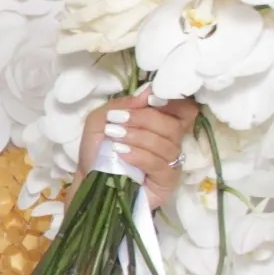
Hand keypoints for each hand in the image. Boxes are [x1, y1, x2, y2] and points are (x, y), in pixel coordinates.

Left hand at [76, 90, 197, 209]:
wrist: (88, 181)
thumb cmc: (98, 151)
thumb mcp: (101, 120)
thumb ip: (122, 104)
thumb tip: (147, 92)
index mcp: (161, 125)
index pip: (184, 111)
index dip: (172, 103)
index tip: (148, 100)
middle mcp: (171, 143)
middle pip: (173, 125)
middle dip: (144, 119)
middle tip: (117, 121)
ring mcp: (171, 164)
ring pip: (165, 144)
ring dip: (137, 137)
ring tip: (115, 138)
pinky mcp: (166, 182)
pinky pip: (159, 165)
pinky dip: (139, 155)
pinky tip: (121, 153)